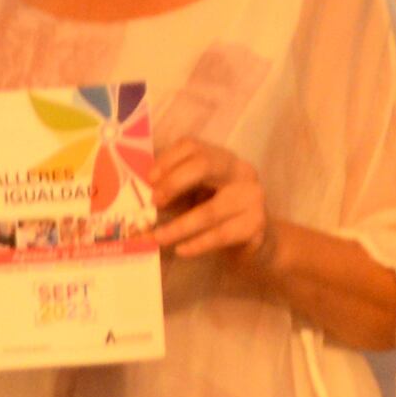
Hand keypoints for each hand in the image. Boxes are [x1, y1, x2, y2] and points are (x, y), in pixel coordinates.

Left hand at [151, 136, 271, 270]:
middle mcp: (241, 171)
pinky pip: (221, 235)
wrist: (258, 243)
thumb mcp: (195, 198)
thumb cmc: (219, 216)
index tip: (148, 179)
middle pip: (204, 165)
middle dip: (174, 183)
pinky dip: (197, 244)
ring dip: (178, 226)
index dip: (168, 160)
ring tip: (157, 238)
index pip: (193, 146)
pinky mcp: (256, 226)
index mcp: (222, 158)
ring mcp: (253, 198)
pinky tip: (181, 250)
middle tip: (153, 203)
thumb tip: (137, 199)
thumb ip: (173, 193)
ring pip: (209, 211)